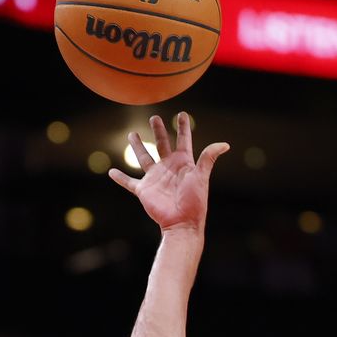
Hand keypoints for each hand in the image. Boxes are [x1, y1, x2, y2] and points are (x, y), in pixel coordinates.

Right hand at [108, 112, 229, 233]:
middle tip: (154, 117)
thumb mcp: (201, 177)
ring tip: (132, 134)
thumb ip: (208, 158)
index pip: (183, 140)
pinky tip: (111, 172)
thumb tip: (225, 144)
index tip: (182, 114)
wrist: (182, 222)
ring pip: (144, 157)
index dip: (183, 127)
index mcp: (183, 163)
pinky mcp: (144, 190)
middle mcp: (168, 167)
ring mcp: (155, 178)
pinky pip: (129, 182)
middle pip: (162, 144)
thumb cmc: (195, 201)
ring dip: (137, 146)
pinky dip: (120, 178)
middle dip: (158, 130)